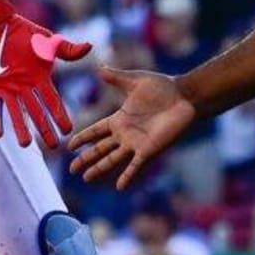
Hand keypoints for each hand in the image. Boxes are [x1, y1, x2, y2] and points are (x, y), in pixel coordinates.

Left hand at [0, 0, 91, 147]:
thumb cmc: (22, 32)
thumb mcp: (47, 40)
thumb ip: (67, 48)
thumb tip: (90, 47)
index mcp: (40, 78)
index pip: (53, 101)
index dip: (61, 115)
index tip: (69, 130)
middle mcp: (25, 87)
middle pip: (37, 112)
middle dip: (45, 129)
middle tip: (54, 146)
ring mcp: (7, 88)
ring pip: (16, 113)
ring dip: (21, 128)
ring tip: (26, 145)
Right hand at [68, 67, 196, 189]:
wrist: (185, 97)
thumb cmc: (163, 87)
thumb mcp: (134, 80)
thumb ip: (116, 77)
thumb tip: (99, 67)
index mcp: (120, 118)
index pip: (96, 131)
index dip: (83, 138)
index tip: (69, 146)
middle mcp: (125, 133)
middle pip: (100, 149)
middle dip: (86, 159)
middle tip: (72, 170)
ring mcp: (136, 143)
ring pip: (112, 159)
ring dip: (99, 169)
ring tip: (87, 179)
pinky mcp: (149, 149)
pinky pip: (135, 166)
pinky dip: (127, 176)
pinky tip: (119, 187)